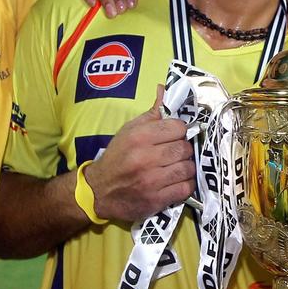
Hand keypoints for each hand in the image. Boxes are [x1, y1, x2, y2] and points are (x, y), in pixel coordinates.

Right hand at [84, 86, 194, 220]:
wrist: (99, 191)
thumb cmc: (117, 157)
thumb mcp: (129, 130)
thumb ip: (151, 113)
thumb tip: (164, 88)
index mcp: (139, 137)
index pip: (178, 127)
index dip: (179, 131)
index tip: (173, 136)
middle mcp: (146, 158)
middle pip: (185, 148)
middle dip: (183, 149)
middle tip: (175, 153)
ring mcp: (152, 181)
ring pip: (188, 168)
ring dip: (186, 167)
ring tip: (176, 167)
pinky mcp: (156, 200)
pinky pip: (185, 189)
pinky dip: (185, 184)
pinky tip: (176, 181)